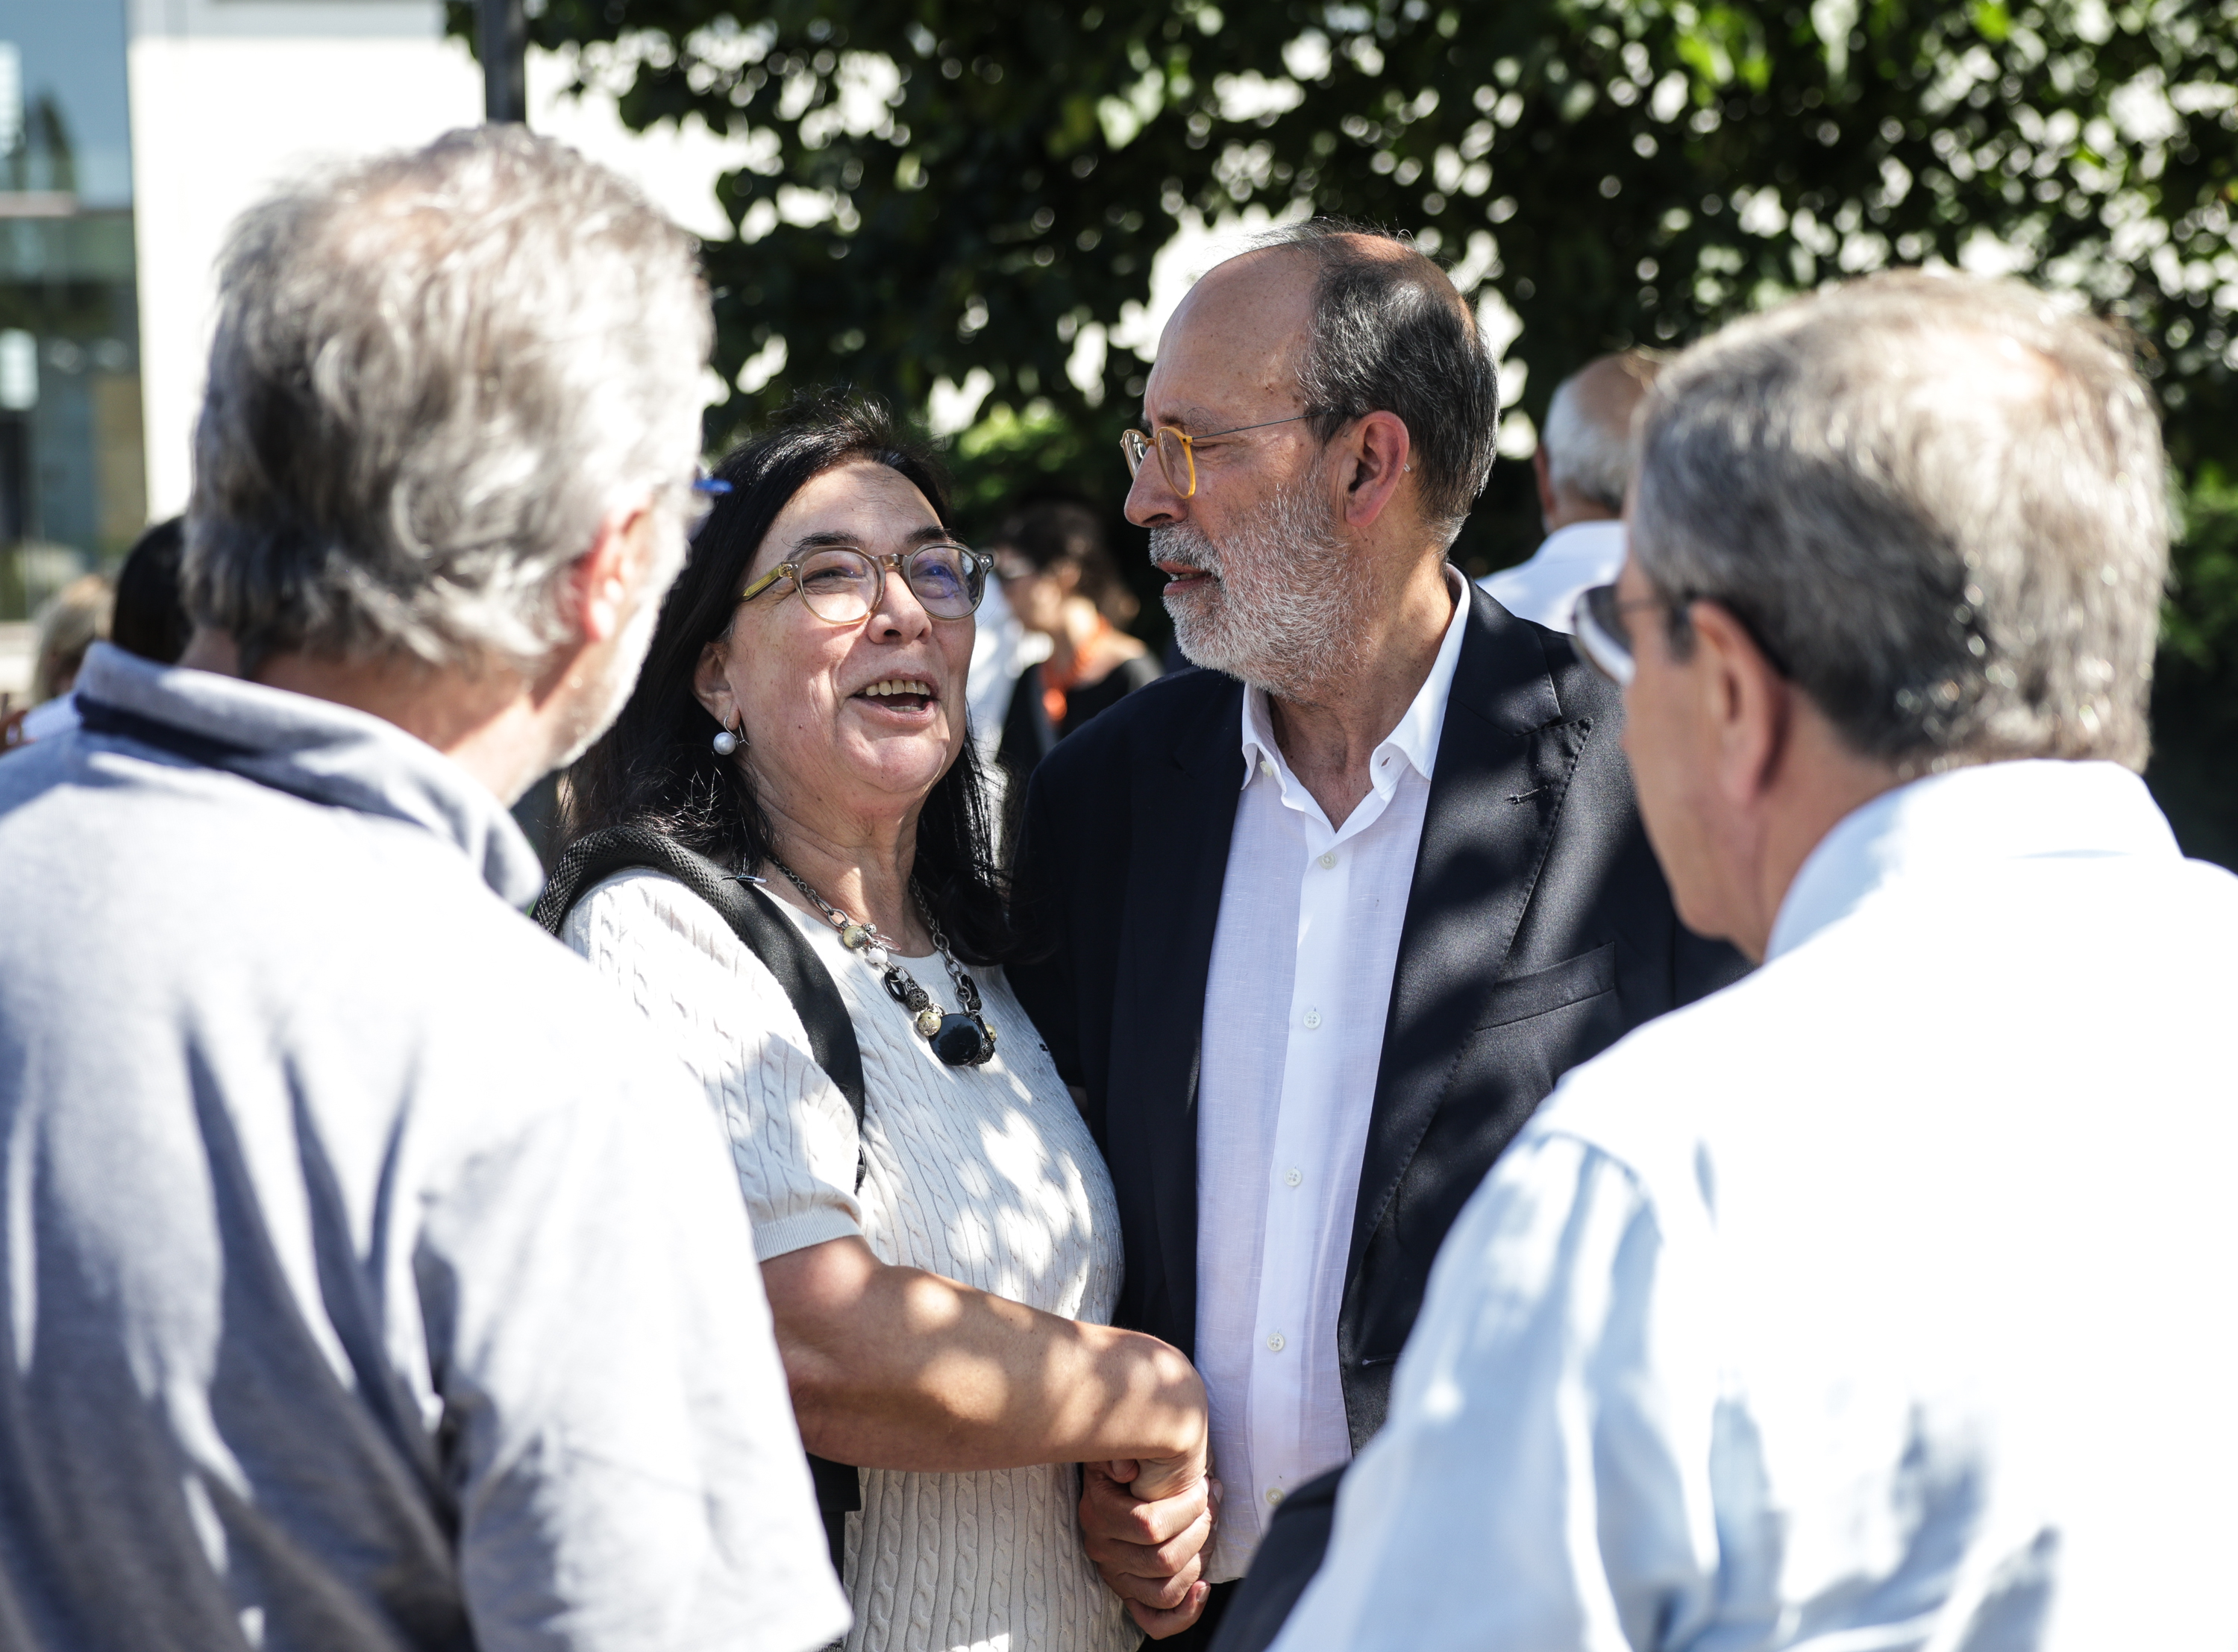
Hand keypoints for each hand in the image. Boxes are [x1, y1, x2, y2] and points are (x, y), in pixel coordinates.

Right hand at [1080, 1459, 1220, 1638]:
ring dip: (1198, 1560)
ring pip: (1166, 1590)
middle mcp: (1102, 1549)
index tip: (1205, 1487)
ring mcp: (1116, 1576)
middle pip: (1164, 1560)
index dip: (1188, 1508)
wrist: (1132, 1477)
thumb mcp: (1126, 1445)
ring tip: (1208, 1531)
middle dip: (1201, 1531)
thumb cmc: (1141, 1459)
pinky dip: (1186, 1611)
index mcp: (1099, 1512)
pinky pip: (1156, 1620)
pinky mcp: (1130, 1594)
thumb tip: (1126, 1470)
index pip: (1150, 1525)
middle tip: (1211, 1506)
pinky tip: (1203, 1586)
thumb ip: (1123, 1451)